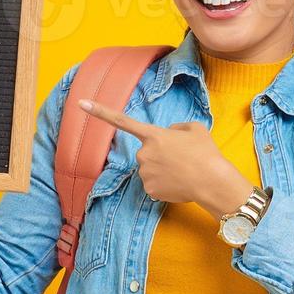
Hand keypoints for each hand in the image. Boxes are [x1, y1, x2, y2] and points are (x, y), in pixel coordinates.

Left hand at [76, 98, 250, 217]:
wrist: (212, 181)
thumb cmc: (205, 153)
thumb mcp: (195, 129)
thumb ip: (177, 129)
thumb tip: (170, 135)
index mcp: (153, 135)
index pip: (121, 121)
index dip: (99, 111)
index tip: (81, 103)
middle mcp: (143, 153)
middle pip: (146, 152)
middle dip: (160, 155)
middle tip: (182, 159)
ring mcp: (144, 173)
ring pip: (150, 169)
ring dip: (163, 170)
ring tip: (183, 171)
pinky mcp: (149, 190)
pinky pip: (154, 185)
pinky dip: (165, 185)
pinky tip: (179, 183)